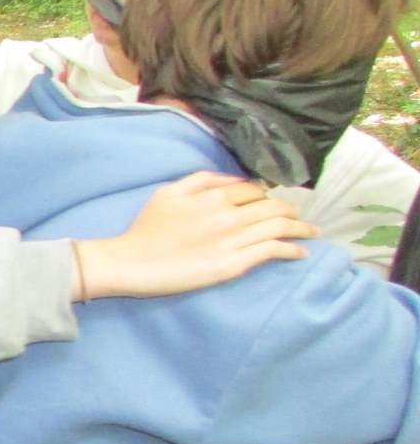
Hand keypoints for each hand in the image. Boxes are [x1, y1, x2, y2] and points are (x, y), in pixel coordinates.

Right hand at [77, 172, 316, 299]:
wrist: (132, 262)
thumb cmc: (145, 228)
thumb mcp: (168, 192)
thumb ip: (201, 179)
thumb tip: (232, 180)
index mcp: (213, 195)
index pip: (253, 189)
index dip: (265, 194)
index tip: (270, 201)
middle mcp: (229, 214)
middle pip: (273, 207)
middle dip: (289, 210)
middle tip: (296, 216)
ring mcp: (234, 240)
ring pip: (280, 227)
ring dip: (301, 228)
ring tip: (311, 231)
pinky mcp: (235, 264)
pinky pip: (273, 251)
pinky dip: (292, 250)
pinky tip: (301, 252)